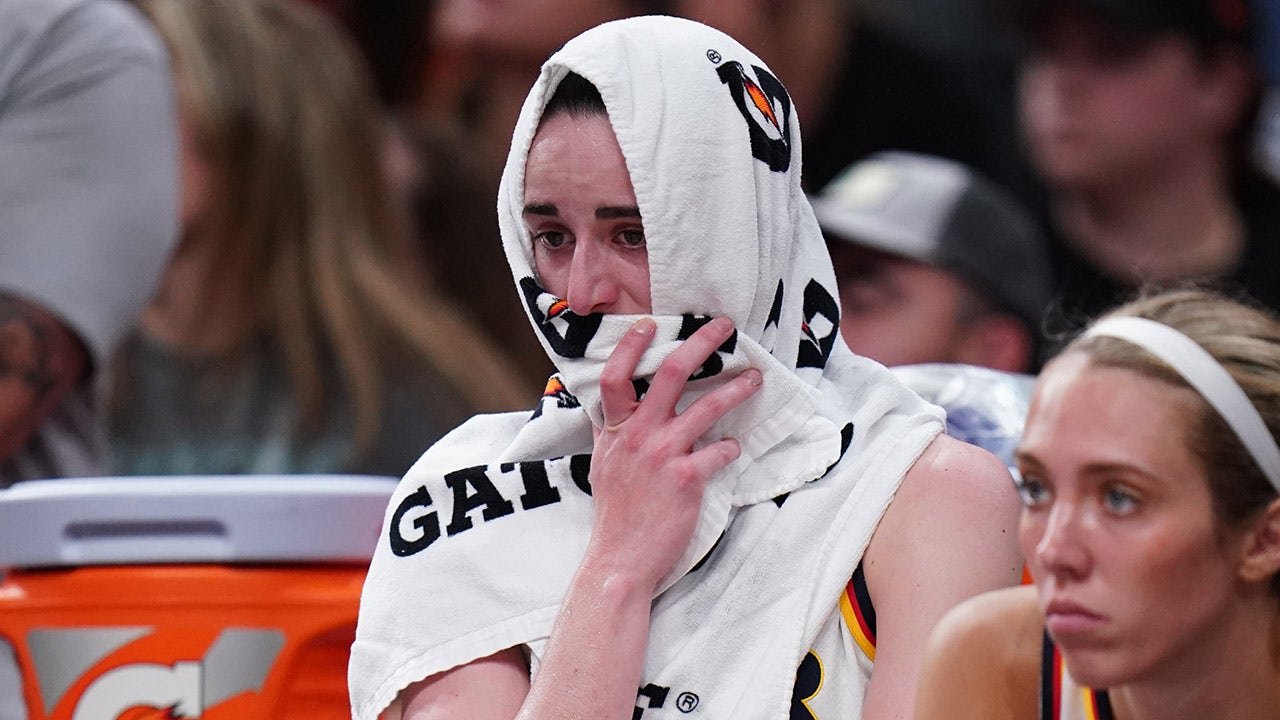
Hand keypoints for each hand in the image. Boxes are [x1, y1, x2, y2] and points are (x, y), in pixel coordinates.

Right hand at [583, 316, 762, 593]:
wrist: (620, 560)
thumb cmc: (614, 513)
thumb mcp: (602, 464)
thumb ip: (610, 432)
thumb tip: (609, 408)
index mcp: (615, 429)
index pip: (616, 375)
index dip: (631, 345)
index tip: (652, 324)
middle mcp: (637, 434)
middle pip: (671, 372)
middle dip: (702, 343)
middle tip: (724, 328)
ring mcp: (663, 454)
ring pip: (708, 406)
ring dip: (737, 388)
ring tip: (755, 379)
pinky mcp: (687, 478)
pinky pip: (720, 450)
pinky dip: (731, 447)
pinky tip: (734, 449)